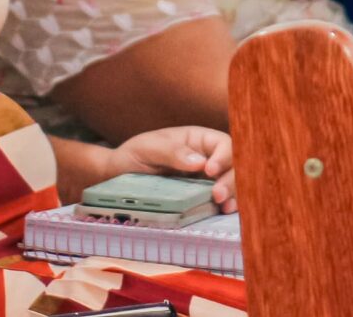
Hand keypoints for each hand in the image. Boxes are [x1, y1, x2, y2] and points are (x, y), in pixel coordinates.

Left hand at [112, 126, 237, 210]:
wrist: (119, 177)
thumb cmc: (135, 155)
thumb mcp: (149, 148)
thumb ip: (172, 152)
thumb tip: (200, 162)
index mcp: (198, 140)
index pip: (223, 144)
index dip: (223, 156)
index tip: (209, 171)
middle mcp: (208, 159)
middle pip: (234, 166)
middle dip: (230, 180)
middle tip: (217, 195)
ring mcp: (207, 181)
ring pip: (233, 184)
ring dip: (233, 194)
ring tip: (224, 206)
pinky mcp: (203, 199)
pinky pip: (223, 200)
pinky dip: (228, 205)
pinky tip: (224, 211)